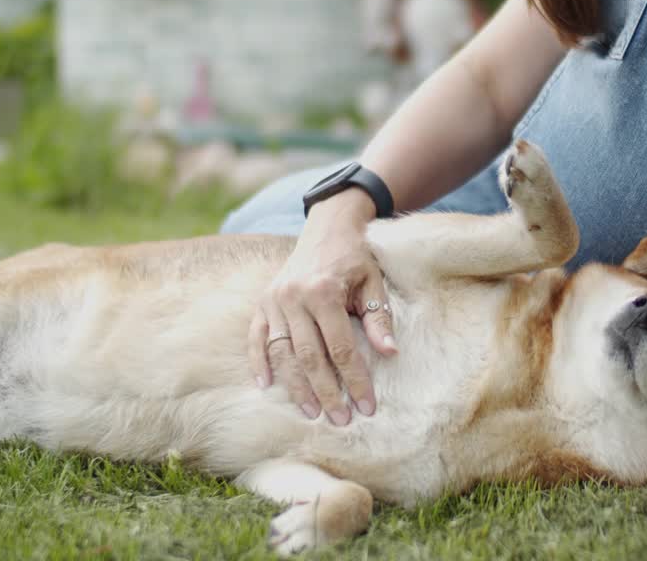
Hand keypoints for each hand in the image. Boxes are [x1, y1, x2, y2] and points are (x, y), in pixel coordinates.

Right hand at [248, 189, 397, 424]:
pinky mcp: (262, 302)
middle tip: (341, 420)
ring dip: (296, 386)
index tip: (367, 406)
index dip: (355, 379)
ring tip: (313, 412)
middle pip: (310, 357)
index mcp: (324, 291)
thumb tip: (389, 353)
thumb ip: (378, 318)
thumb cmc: (355, 258)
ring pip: (282, 353)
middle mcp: (293, 297)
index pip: (341, 348)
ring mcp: (274, 300)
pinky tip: (266, 386)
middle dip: (327, 392)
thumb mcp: (373, 282)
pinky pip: (257, 338)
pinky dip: (258, 362)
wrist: (327, 227)